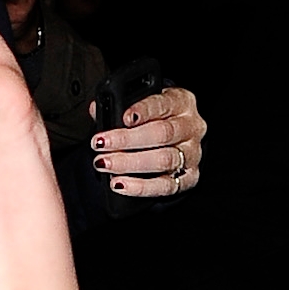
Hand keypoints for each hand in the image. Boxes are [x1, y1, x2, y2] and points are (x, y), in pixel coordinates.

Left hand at [90, 82, 205, 197]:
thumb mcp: (142, 107)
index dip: (143, 110)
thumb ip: (119, 108)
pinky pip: (166, 186)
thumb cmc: (156, 121)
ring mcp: (192, 154)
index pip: (163, 103)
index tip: (124, 117)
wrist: (174, 144)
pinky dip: (141, 187)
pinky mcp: (190, 178)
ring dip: (129, 164)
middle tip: (101, 144)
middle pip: (162, 134)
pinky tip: (120, 184)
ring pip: (163, 160)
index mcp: (181, 102)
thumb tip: (96, 108)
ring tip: (104, 164)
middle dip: (127, 140)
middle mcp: (191, 127)